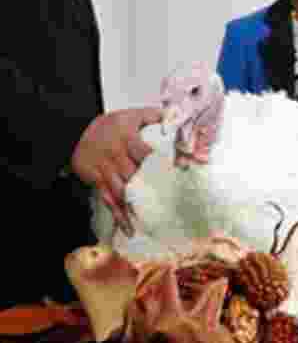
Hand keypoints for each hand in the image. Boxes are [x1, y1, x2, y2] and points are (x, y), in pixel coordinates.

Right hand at [71, 106, 162, 235]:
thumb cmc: (109, 124)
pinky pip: (108, 200)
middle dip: (148, 189)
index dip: (160, 163)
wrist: (76, 132)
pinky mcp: (97, 181)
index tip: (176, 173)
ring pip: (121, 191)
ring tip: (150, 222)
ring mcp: (106, 170)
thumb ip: (154, 115)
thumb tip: (175, 116)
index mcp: (127, 139)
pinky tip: (129, 228)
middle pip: (133, 175)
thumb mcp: (131, 115)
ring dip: (134, 206)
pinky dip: (118, 215)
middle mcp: (116, 156)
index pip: (145, 152)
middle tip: (167, 204)